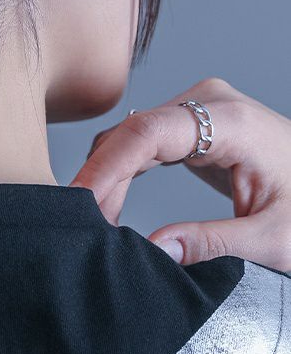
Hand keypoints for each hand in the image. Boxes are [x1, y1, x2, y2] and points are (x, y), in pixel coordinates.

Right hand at [70, 77, 290, 270]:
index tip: (81, 202)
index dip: (106, 168)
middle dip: (100, 179)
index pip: (148, 133)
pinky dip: (122, 175)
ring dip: (107, 179)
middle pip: (132, 133)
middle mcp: (211, 105)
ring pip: (131, 138)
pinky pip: (142, 144)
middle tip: (85, 227)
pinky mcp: (193, 127)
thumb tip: (156, 248)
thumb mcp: (271, 237)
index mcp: (233, 123)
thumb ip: (214, 244)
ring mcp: (200, 111)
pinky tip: (113, 207)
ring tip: (100, 223)